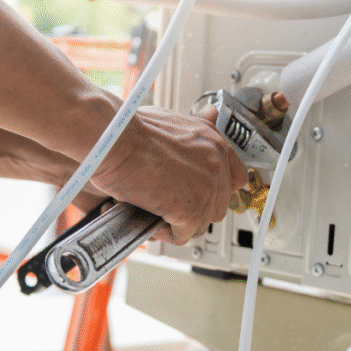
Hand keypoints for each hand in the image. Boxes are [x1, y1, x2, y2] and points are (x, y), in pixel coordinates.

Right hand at [90, 105, 247, 243]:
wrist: (113, 139)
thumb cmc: (132, 128)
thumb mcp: (176, 119)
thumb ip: (198, 126)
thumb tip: (210, 115)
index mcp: (215, 143)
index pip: (236, 177)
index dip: (218, 190)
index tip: (202, 195)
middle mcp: (217, 165)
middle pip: (220, 205)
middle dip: (196, 210)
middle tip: (172, 207)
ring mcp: (206, 189)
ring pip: (202, 224)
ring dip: (180, 224)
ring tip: (159, 215)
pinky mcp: (190, 210)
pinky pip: (183, 235)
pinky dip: (166, 234)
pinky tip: (153, 222)